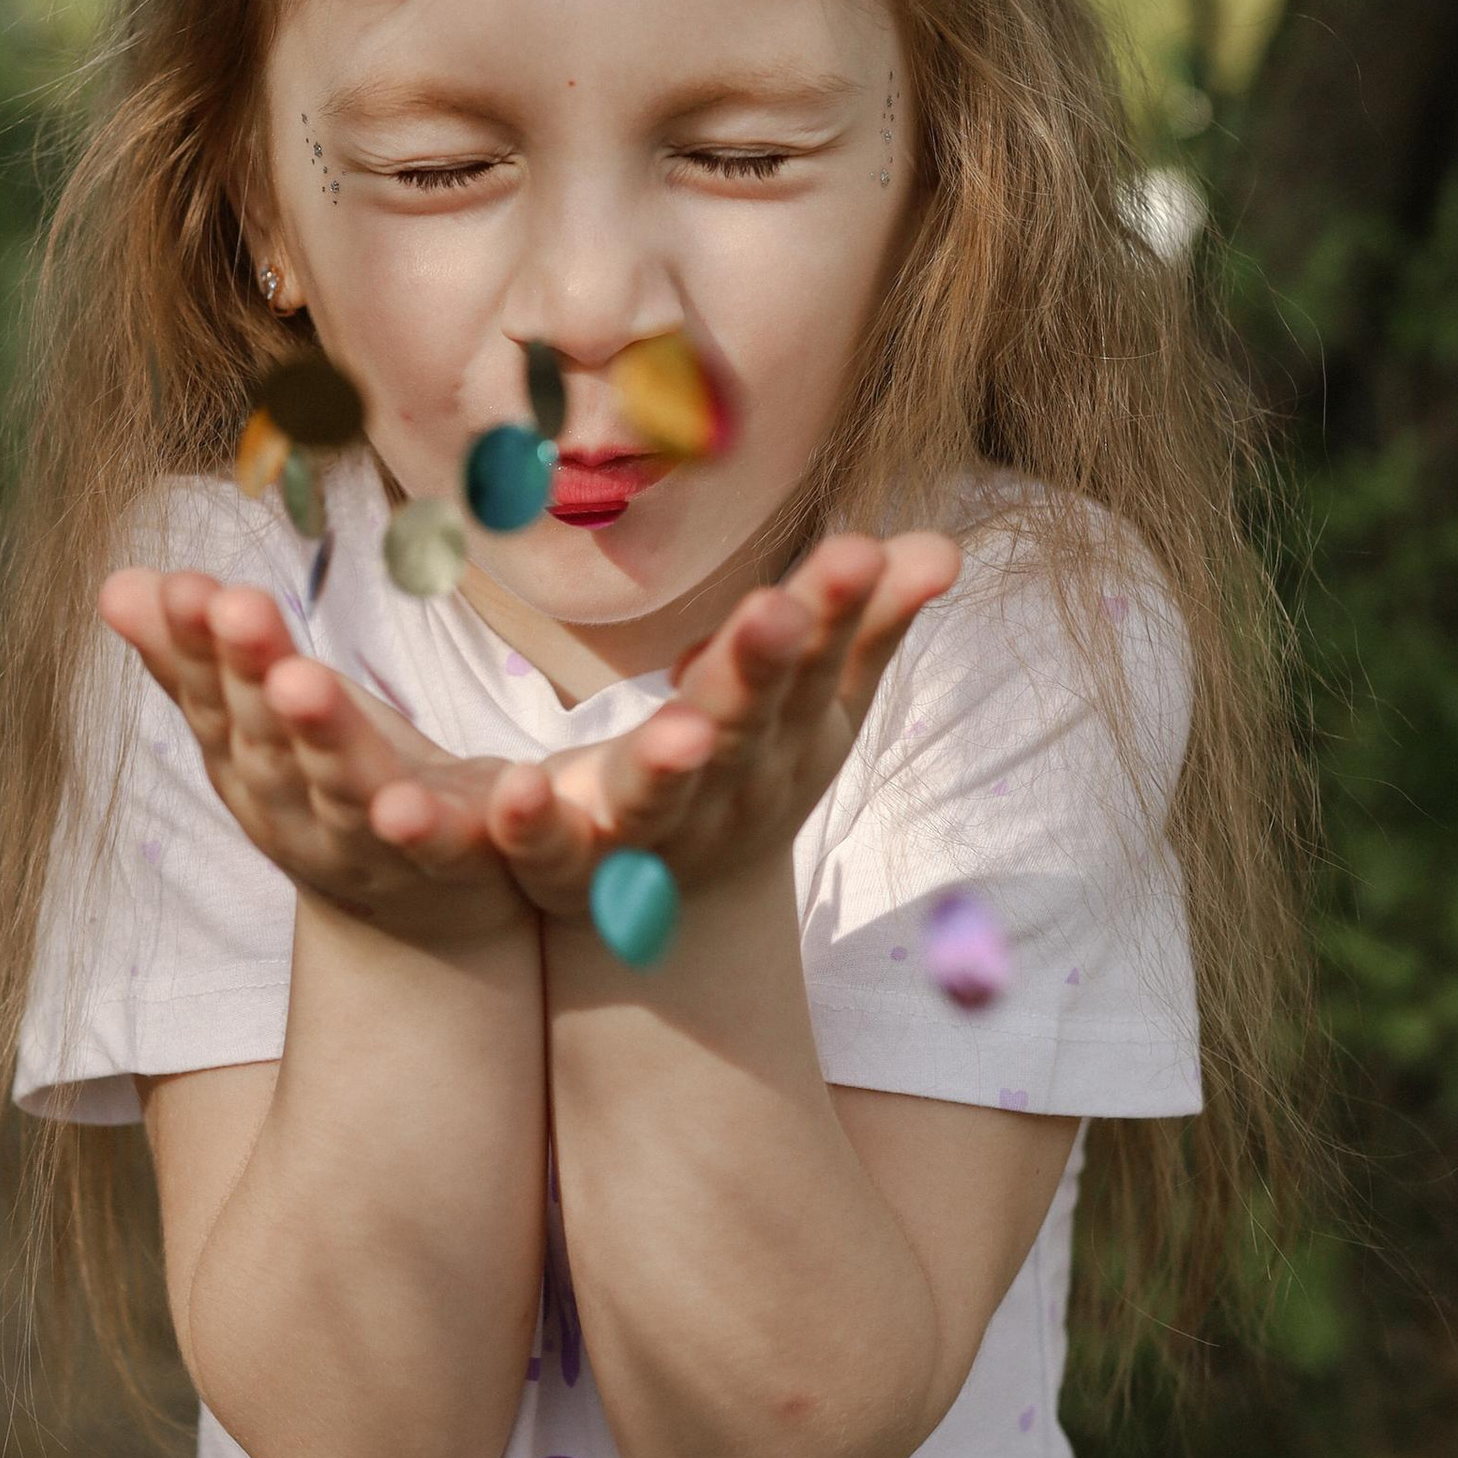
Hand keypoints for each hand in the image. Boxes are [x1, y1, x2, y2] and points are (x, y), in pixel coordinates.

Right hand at [99, 567, 528, 947]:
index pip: (214, 700)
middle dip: (249, 674)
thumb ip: (196, 660)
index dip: (194, 647)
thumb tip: (117, 584)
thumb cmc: (332, 793)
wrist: (423, 920)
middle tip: (237, 608)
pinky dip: (428, 822)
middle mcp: (299, 812)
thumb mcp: (261, 722)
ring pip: (346, 788)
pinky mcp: (451, 862)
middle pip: (270, 739)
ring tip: (301, 682)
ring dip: (325, 738)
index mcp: (250, 767)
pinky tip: (422, 796)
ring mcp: (372, 845)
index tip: (182, 587)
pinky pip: (441, 842)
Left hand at [478, 531, 962, 921]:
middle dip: (760, 668)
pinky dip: (530, 825)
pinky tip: (513, 785)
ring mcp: (650, 833)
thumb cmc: (750, 769)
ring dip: (670, 762)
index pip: (812, 663)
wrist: (675, 913)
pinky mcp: (569, 869)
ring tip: (680, 730)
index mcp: (785, 734)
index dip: (834, 610)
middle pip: (744, 722)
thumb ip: (867, 623)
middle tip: (776, 612)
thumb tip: (944, 544)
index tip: (857, 551)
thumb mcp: (814, 700)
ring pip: (658, 794)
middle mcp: (727, 788)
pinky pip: (547, 851)